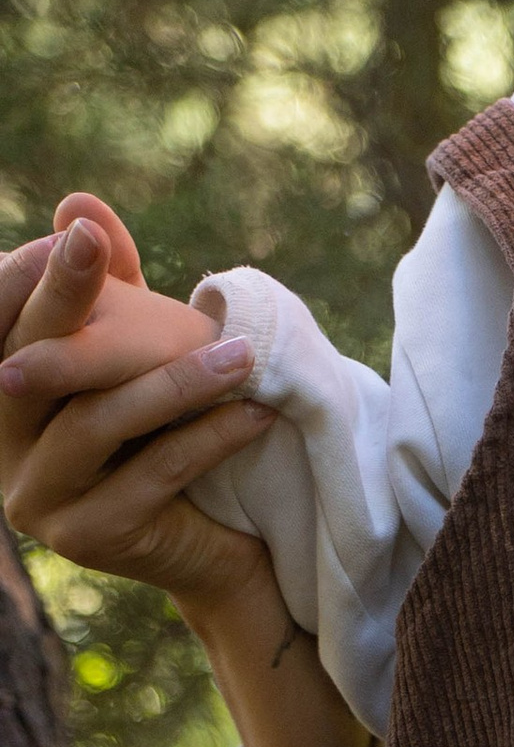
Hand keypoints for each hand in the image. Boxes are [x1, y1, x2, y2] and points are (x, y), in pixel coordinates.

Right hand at [0, 204, 273, 610]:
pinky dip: (207, 437)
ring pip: (95, 422)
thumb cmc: (170, 432)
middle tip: (95, 242)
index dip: (20, 279)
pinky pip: (152, 475)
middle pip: (29, 366)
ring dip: (172, 382)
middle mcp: (2, 448)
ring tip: (241, 355)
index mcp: (2, 399)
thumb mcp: (140, 352)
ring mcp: (36, 499)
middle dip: (65, 298)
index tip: (72, 232)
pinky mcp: (87, 538)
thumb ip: (110, 285)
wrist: (221, 543)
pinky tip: (255, 413)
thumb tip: (77, 203)